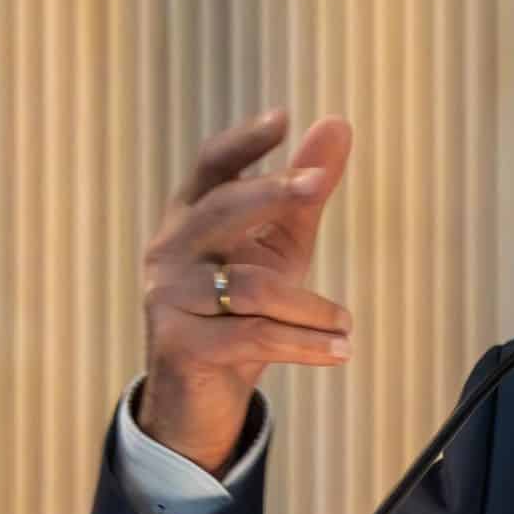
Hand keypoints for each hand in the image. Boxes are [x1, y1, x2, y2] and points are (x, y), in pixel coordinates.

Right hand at [138, 110, 353, 472]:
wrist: (203, 395)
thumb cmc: (247, 310)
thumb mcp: (280, 248)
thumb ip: (306, 195)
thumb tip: (338, 122)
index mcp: (192, 216)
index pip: (212, 166)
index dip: (244, 141)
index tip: (282, 117)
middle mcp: (170, 248)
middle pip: (223, 208)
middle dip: (273, 193)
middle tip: (318, 185)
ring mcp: (167, 296)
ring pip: (252, 287)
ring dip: (312, 308)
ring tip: (346, 324)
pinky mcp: (178, 344)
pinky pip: (254, 335)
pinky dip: (306, 344)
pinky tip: (341, 350)